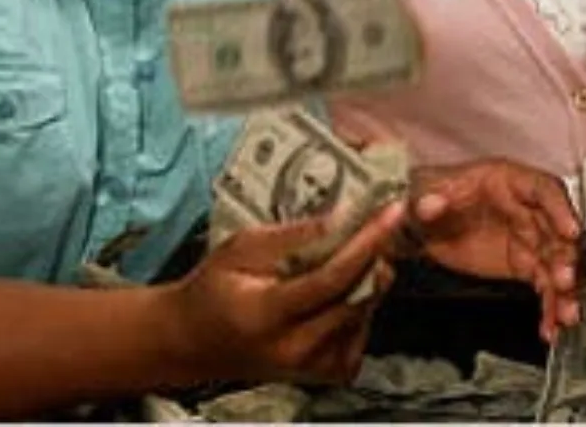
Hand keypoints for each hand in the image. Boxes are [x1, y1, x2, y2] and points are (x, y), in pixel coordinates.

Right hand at [165, 201, 405, 387]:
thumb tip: (344, 218)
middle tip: (375, 227)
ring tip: (347, 259)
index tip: (393, 211)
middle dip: (375, 257)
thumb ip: (294, 236)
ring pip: (365, 316)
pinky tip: (338, 294)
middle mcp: (294, 349)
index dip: (367, 243)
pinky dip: (359, 308)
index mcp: (267, 315)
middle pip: (357, 299)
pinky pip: (360, 335)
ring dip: (368, 281)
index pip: (332, 279)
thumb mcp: (242, 248)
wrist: (193, 342)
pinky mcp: (323, 374)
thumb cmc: (214, 289)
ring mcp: (311, 368)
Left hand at [408, 159, 581, 342]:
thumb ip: (426, 201)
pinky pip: (544, 285)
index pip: (543, 190)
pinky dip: (549, 306)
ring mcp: (528, 238)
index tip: (570, 231)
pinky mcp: (524, 264)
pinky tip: (550, 325)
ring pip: (556, 263)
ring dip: (563, 289)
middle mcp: (526, 209)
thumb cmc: (432, 197)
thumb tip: (431, 203)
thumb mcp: (423, 194)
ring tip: (564, 314)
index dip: (560, 210)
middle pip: (557, 232)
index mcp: (507, 181)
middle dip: (565, 258)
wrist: (423, 226)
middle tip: (564, 281)